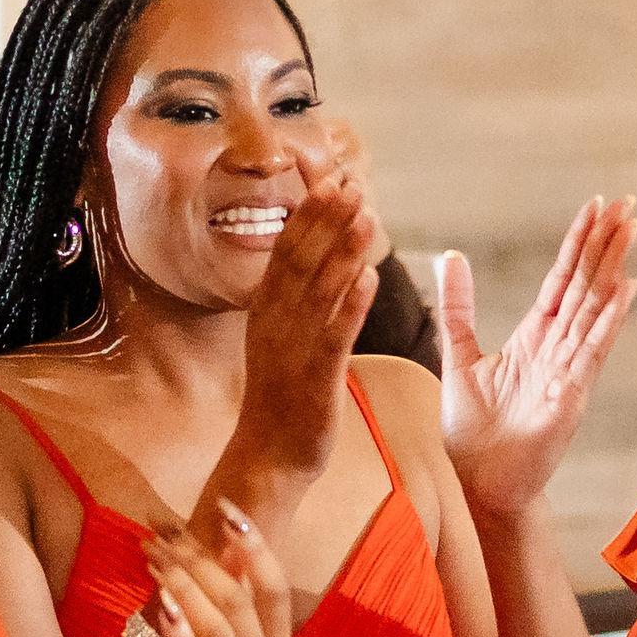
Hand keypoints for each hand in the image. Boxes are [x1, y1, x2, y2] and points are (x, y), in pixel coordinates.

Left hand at [128, 504, 294, 636]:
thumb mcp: (216, 630)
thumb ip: (229, 587)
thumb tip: (229, 533)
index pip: (275, 586)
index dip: (255, 546)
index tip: (227, 510)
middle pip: (239, 602)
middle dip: (200, 561)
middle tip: (164, 536)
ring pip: (218, 629)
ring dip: (184, 588)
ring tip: (155, 561)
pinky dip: (179, 634)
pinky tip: (160, 606)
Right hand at [225, 163, 378, 487]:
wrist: (267, 457)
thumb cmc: (281, 395)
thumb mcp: (280, 337)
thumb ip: (296, 297)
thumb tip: (316, 254)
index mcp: (267, 310)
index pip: (285, 251)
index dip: (307, 214)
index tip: (329, 179)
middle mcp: (275, 323)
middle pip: (300, 261)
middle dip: (326, 220)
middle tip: (352, 183)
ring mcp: (292, 350)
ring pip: (319, 291)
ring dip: (343, 250)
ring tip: (367, 215)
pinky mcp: (315, 379)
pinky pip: (334, 337)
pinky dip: (350, 306)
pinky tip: (370, 278)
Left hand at [437, 198, 636, 519]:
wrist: (480, 484)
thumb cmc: (475, 432)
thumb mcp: (460, 358)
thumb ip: (457, 308)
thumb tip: (450, 256)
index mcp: (535, 338)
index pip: (562, 280)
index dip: (578, 243)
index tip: (596, 207)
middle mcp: (557, 349)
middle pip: (585, 285)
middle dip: (604, 244)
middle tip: (626, 203)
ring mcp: (567, 371)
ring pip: (592, 309)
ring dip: (611, 269)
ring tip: (629, 230)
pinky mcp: (569, 397)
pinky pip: (590, 351)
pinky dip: (606, 321)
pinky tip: (622, 291)